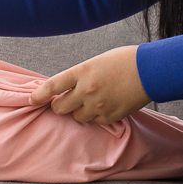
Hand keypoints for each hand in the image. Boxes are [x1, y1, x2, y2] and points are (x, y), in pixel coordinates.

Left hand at [30, 46, 150, 124]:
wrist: (151, 70)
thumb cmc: (124, 61)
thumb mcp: (96, 62)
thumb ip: (80, 76)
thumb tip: (66, 89)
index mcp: (81, 72)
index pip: (52, 86)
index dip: (38, 95)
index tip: (31, 99)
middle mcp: (87, 90)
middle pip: (59, 108)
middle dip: (58, 106)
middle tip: (62, 103)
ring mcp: (99, 105)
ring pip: (77, 117)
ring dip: (79, 112)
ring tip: (90, 102)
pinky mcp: (111, 116)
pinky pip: (95, 122)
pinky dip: (96, 116)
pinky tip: (106, 105)